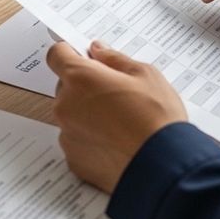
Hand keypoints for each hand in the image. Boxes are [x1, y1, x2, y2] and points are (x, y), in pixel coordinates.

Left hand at [47, 41, 186, 193]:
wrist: (162, 167)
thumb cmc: (156, 119)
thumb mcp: (145, 75)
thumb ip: (115, 59)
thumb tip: (98, 51)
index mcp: (80, 78)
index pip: (57, 55)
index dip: (70, 54)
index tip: (84, 58)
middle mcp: (66, 105)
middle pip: (66, 87)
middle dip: (85, 86)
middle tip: (116, 94)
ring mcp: (67, 134)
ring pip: (72, 115)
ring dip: (88, 114)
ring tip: (121, 123)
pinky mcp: (73, 159)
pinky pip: (77, 141)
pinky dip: (91, 139)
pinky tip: (116, 142)